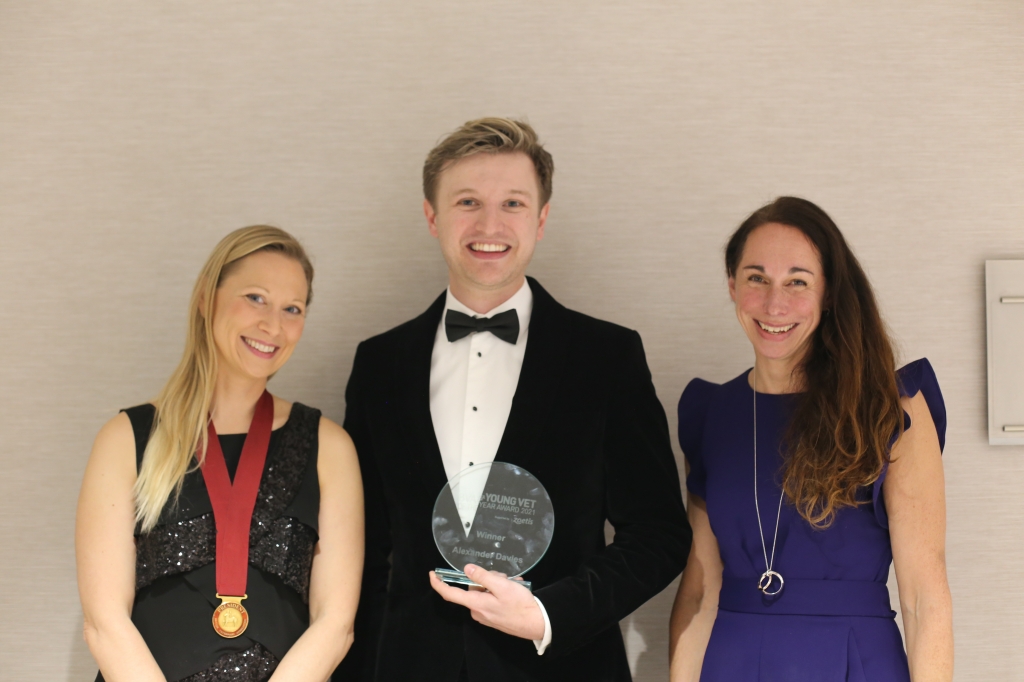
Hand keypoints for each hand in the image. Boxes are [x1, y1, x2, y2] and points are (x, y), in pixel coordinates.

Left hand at [429, 565, 544, 639]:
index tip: (432, 574)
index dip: (439, 584)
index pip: (450, 594)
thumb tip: (466, 569)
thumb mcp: (502, 586)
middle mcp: (477, 611)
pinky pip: (491, 599)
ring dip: (497, 584)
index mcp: (476, 604)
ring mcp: (485, 615)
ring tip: (514, 584)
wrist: (537, 623)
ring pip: (484, 591)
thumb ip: (482, 576)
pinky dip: (501, 592)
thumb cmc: (520, 605)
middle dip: (487, 578)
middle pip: (474, 587)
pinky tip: (515, 590)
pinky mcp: (493, 617)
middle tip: (505, 577)